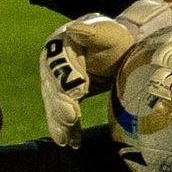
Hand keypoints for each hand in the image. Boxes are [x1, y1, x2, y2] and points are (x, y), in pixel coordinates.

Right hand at [39, 0, 171, 147]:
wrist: (119, 49)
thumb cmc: (115, 38)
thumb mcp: (107, 33)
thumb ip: (91, 32)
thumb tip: (74, 30)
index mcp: (58, 46)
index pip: (59, 67)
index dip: (66, 82)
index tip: (76, 95)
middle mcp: (52, 64)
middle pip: (53, 88)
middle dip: (60, 107)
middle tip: (70, 120)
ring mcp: (55, 82)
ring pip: (55, 104)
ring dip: (60, 122)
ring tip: (66, 139)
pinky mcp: (65, 96)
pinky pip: (62, 113)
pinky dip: (67, 128)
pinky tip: (71, 141)